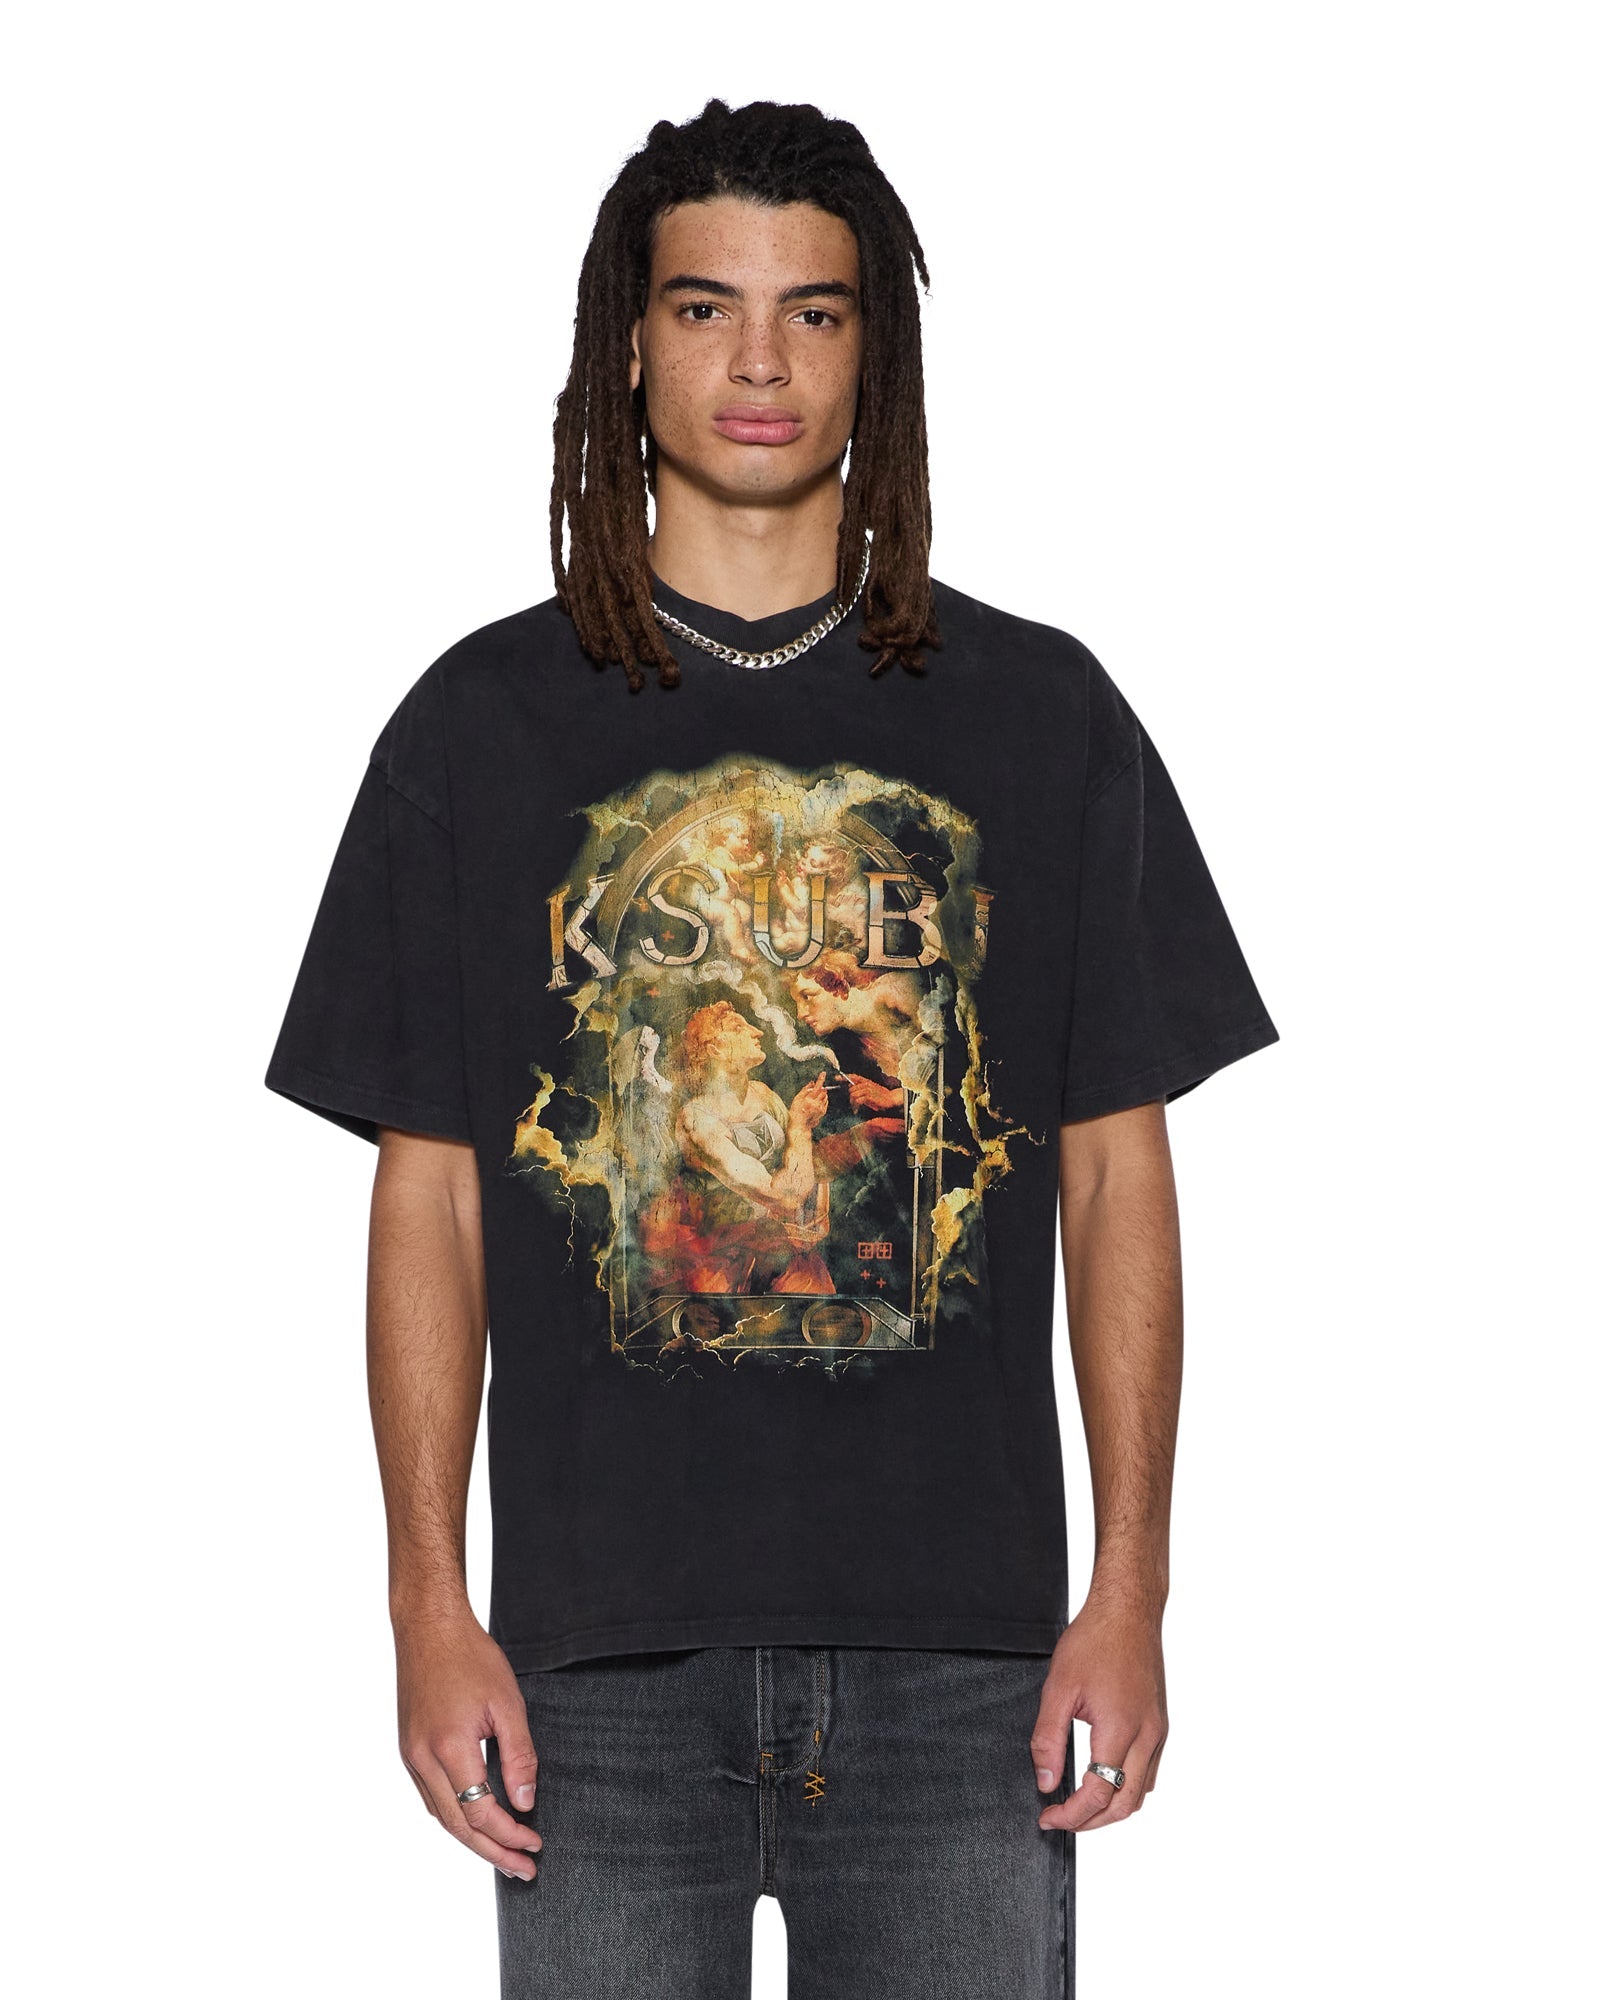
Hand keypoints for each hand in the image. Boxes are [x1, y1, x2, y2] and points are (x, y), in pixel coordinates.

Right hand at [395, 1608, 543, 1879]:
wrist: (428, 1627)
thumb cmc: (470, 1656)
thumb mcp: (507, 1702)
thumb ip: (519, 1754)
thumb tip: (526, 1801)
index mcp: (448, 1747)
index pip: (480, 1812)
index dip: (509, 1834)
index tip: (535, 1845)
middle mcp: (422, 1759)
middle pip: (457, 1826)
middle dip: (492, 1852)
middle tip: (522, 1869)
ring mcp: (410, 1756)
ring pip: (440, 1815)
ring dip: (471, 1839)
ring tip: (502, 1854)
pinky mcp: (408, 1748)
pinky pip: (431, 1796)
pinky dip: (454, 1816)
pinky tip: (474, 1820)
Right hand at [791, 1075, 829, 1130]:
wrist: (799, 1124)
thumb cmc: (796, 1111)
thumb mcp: (797, 1098)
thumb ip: (805, 1089)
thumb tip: (812, 1082)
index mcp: (809, 1099)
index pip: (817, 1087)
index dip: (821, 1079)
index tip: (823, 1073)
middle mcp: (816, 1104)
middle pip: (823, 1091)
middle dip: (821, 1088)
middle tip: (815, 1090)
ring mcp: (820, 1108)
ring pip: (825, 1096)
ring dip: (822, 1094)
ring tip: (814, 1098)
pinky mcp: (823, 1112)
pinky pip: (826, 1102)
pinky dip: (823, 1100)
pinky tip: (816, 1103)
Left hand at [844, 1073, 902, 1114]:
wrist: (891, 1098)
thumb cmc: (880, 1095)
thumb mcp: (870, 1090)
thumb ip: (861, 1088)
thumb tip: (850, 1086)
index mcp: (866, 1081)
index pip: (853, 1077)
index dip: (844, 1077)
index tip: (836, 1078)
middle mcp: (866, 1084)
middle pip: (851, 1089)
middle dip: (850, 1097)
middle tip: (852, 1104)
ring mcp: (868, 1090)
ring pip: (853, 1094)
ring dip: (852, 1103)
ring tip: (855, 1108)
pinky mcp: (869, 1096)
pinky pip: (858, 1100)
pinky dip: (856, 1106)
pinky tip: (856, 1110)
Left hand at [1031, 1594, 1167, 1832]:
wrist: (1128, 1611)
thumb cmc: (1095, 1640)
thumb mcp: (1058, 1688)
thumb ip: (1047, 1739)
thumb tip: (1045, 1781)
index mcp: (1121, 1729)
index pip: (1098, 1794)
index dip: (1071, 1815)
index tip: (1048, 1818)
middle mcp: (1148, 1736)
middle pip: (1125, 1804)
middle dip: (1091, 1821)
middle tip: (1061, 1820)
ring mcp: (1158, 1731)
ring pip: (1141, 1792)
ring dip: (1112, 1808)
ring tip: (1079, 1806)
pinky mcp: (1160, 1724)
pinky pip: (1149, 1772)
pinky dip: (1126, 1787)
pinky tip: (1104, 1780)